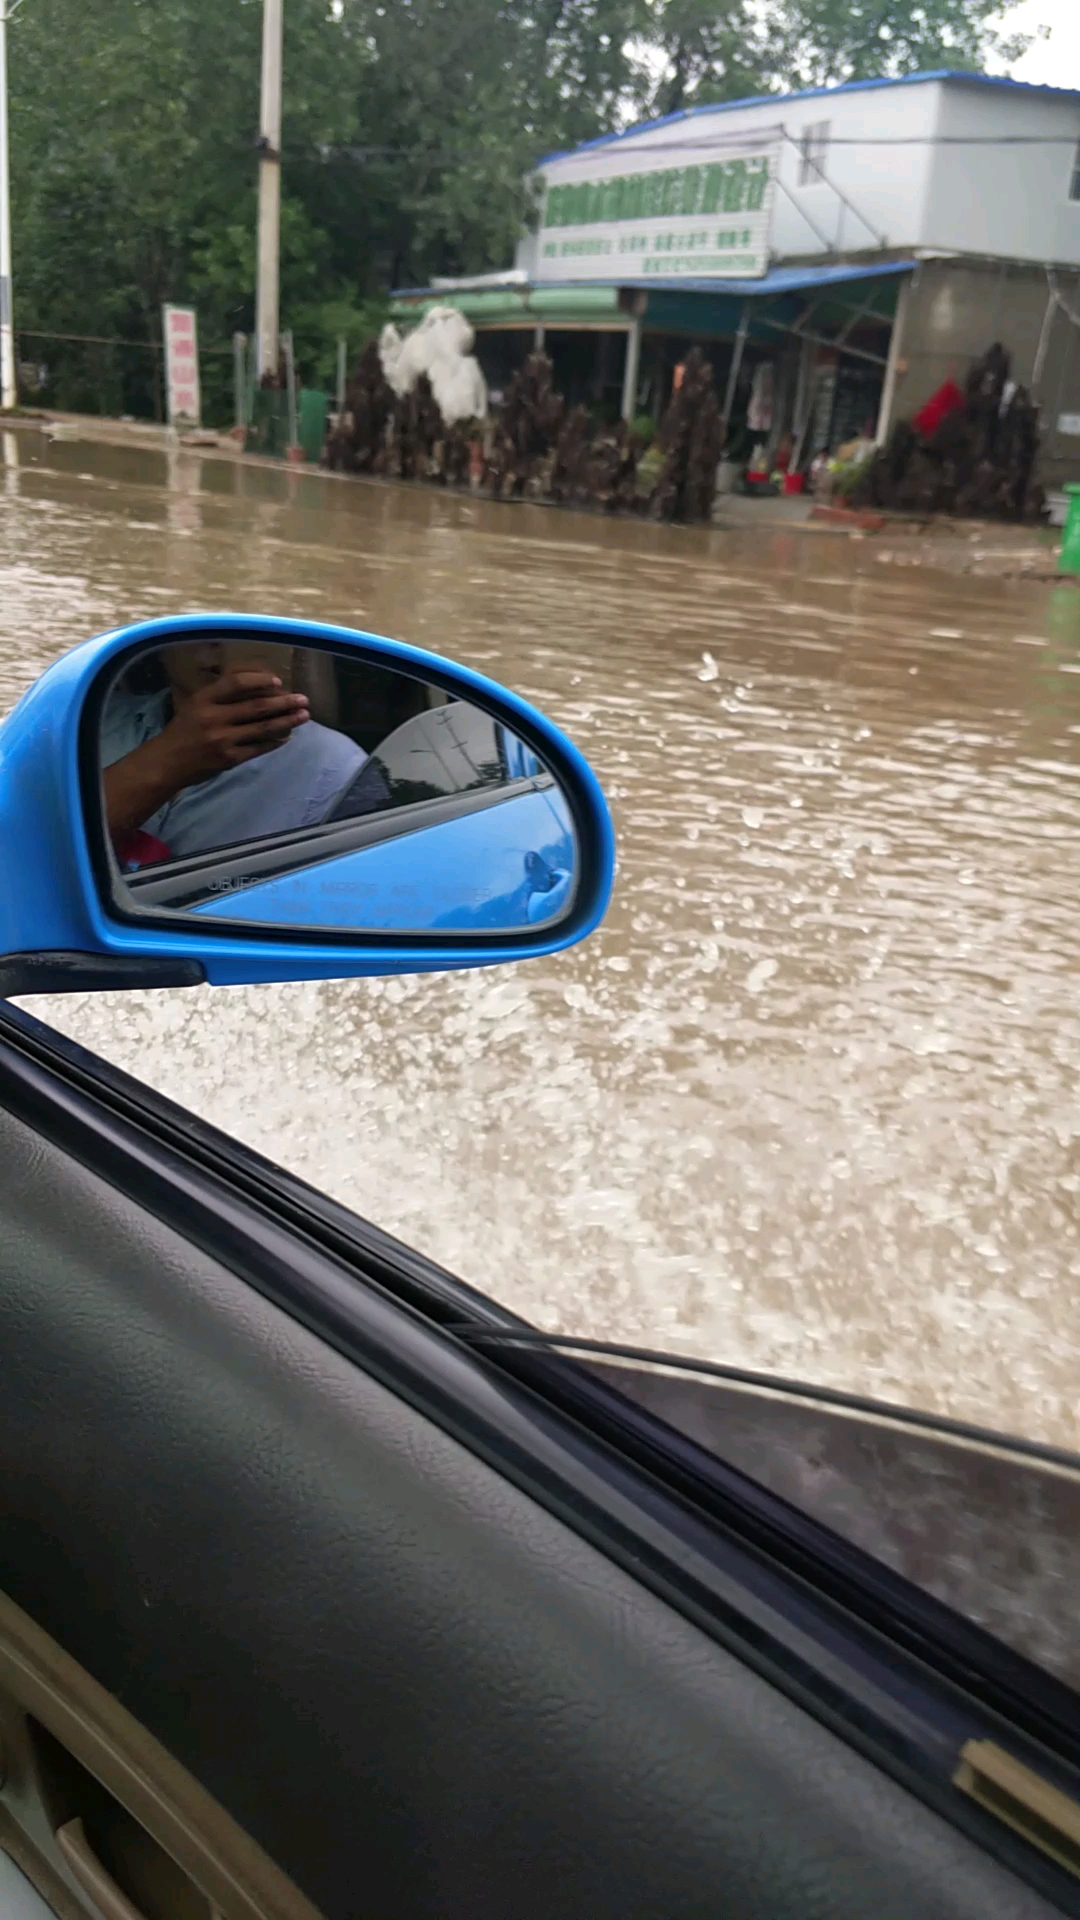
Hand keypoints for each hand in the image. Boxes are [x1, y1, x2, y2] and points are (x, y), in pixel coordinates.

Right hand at [156, 670, 308, 785]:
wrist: (167, 762)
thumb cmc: (183, 730)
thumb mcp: (195, 705)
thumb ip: (221, 696)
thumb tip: (258, 688)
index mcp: (204, 699)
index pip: (237, 683)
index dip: (260, 680)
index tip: (279, 681)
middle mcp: (214, 717)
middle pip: (257, 707)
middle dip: (284, 702)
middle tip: (304, 699)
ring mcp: (223, 739)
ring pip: (263, 728)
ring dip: (287, 721)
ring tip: (304, 715)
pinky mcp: (229, 758)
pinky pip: (259, 748)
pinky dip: (275, 741)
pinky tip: (287, 736)